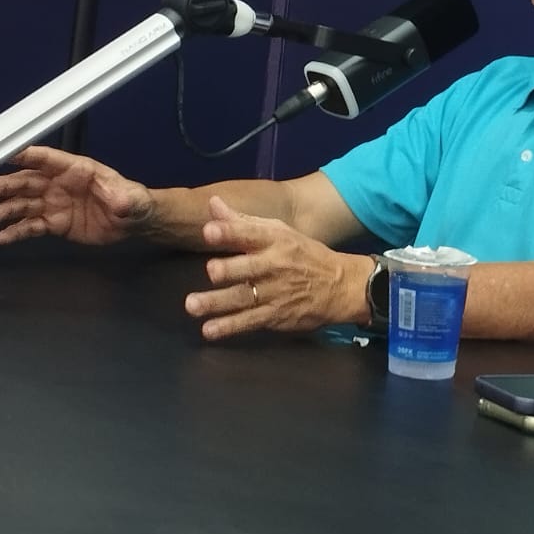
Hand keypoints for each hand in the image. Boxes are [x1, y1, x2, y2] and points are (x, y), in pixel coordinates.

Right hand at [0, 145, 155, 245]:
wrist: (132, 223)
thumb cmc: (132, 201)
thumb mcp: (129, 197)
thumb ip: (122, 198)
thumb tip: (120, 200)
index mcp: (76, 170)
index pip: (47, 159)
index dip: (25, 156)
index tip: (2, 154)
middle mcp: (60, 184)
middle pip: (28, 181)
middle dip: (6, 185)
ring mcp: (55, 204)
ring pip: (25, 204)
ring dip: (7, 208)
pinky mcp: (55, 223)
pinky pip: (31, 226)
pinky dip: (16, 231)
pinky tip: (2, 237)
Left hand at [185, 196, 365, 340]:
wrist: (342, 286)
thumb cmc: (303, 255)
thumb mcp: (279, 232)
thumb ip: (241, 222)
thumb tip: (212, 203)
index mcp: (276, 240)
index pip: (251, 233)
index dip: (230, 232)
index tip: (210, 230)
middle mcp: (275, 265)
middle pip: (248, 268)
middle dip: (229, 269)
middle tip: (211, 271)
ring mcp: (275, 293)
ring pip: (243, 297)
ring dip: (217, 302)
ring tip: (192, 305)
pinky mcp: (276, 316)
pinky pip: (249, 321)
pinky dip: (229, 326)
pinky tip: (210, 330)